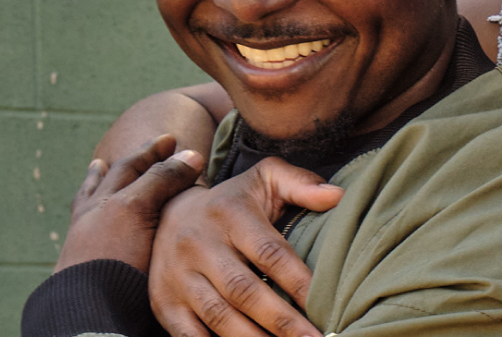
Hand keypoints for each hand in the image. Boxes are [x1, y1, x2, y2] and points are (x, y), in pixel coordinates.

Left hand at [57, 134, 204, 272]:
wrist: (93, 308)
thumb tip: (191, 154)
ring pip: (95, 201)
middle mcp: (95, 218)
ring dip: (102, 182)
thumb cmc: (112, 257)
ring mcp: (93, 242)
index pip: (132, 167)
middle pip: (112, 180)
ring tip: (99, 169)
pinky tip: (99, 214)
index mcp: (104, 202)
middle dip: (130, 163)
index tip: (171, 139)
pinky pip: (95, 226)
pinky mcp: (99, 266)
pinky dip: (97, 209)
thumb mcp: (136, 208)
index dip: (153, 151)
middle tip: (146, 149)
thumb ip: (161, 180)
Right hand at [149, 157, 343, 336]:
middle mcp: (200, 246)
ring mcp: (179, 277)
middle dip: (281, 321)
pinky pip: (188, 334)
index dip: (298, 281)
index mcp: (229, 215)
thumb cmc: (232, 202)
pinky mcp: (164, 302)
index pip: (269, 253)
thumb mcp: (265, 180)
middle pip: (244, 291)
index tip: (324, 304)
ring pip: (218, 316)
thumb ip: (301, 184)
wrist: (169, 212)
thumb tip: (337, 195)